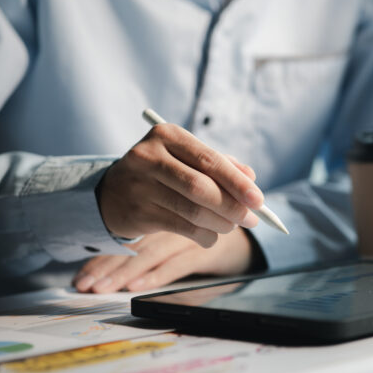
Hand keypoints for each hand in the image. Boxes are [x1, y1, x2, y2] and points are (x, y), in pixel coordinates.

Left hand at [73, 229, 254, 292]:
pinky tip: (136, 287)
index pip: (127, 235)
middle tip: (85, 285)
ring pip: (151, 254)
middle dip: (107, 267)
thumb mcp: (185, 224)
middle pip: (134, 246)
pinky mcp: (207, 251)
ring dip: (125, 273)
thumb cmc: (210, 222)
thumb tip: (119, 254)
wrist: (251, 230)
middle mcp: (174, 221)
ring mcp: (190, 237)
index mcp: (164, 209)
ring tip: (101, 288)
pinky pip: (177, 264)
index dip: (103, 254)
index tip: (82, 276)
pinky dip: (156, 275)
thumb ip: (150, 239)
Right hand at [98, 123, 262, 247]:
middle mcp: (149, 156)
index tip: (259, 200)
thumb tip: (251, 178)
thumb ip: (221, 164)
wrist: (113, 192)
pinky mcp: (136, 212)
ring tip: (232, 227)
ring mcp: (139, 185)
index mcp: (167, 135)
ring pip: (192, 210)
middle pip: (201, 186)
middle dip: (233, 206)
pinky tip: (212, 237)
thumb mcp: (188, 159)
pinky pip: (181, 228)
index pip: (210, 160)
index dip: (238, 182)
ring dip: (221, 224)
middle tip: (252, 220)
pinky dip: (204, 236)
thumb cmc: (164, 172)